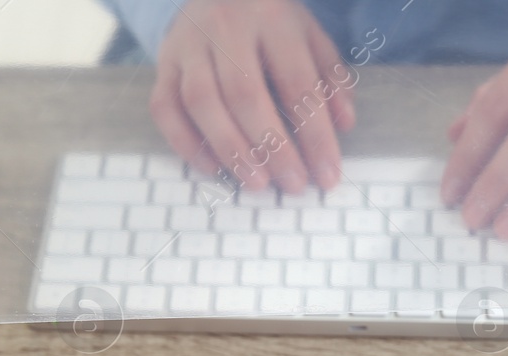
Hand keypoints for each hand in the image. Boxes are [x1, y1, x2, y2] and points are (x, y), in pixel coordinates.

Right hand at [150, 0, 355, 192]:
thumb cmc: (269, 22)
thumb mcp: (309, 37)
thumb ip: (329, 78)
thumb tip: (343, 125)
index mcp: (272, 19)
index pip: (297, 82)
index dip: (314, 134)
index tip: (327, 175)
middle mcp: (226, 28)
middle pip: (245, 94)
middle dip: (272, 147)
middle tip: (292, 184)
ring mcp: (189, 45)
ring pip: (202, 102)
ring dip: (230, 150)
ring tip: (257, 183)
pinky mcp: (163, 63)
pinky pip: (165, 107)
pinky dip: (186, 143)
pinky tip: (214, 168)